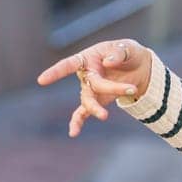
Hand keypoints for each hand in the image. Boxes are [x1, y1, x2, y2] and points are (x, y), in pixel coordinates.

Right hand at [36, 39, 152, 136]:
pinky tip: (73, 133)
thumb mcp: (128, 48)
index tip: (42, 81)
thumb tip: (107, 62)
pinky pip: (83, 112)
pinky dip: (77, 122)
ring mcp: (90, 89)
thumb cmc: (128, 53)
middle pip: (90, 85)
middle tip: (130, 89)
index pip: (69, 65)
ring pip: (89, 101)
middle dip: (111, 88)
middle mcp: (85, 74)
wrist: (139, 67)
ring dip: (97, 108)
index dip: (56, 72)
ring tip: (105, 116)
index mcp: (87, 58)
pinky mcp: (97, 100)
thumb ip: (118, 53)